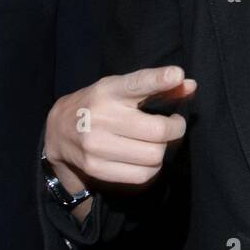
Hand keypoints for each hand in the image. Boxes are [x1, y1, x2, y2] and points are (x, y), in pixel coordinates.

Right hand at [44, 65, 195, 189]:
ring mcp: (96, 144)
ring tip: (154, 142)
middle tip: (172, 125)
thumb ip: (157, 86)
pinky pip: (143, 175)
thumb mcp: (123, 89)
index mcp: (109, 90)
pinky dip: (151, 168)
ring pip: (154, 155)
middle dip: (174, 129)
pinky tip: (143, 158)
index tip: (176, 74)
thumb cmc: (101, 105)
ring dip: (162, 150)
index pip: (137, 83)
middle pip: (158, 131)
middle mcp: (101, 115)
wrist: (59, 131)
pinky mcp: (96, 168)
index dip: (159, 79)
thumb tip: (191, 85)